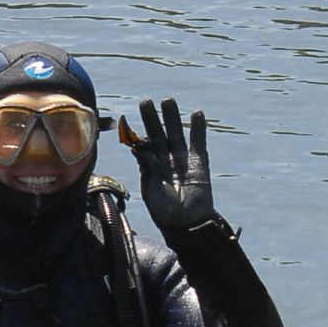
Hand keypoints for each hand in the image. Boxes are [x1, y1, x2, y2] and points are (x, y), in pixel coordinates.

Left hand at [122, 97, 214, 232]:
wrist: (188, 225)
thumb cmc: (166, 213)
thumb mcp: (152, 191)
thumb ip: (147, 170)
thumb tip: (138, 149)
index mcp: (151, 168)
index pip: (144, 147)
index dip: (137, 136)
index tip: (128, 124)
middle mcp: (166, 160)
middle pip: (158, 134)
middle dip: (152, 118)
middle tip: (145, 101)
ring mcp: (183, 159)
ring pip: (176, 134)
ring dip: (172, 117)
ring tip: (168, 101)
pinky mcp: (199, 163)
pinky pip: (198, 143)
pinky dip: (199, 129)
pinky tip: (197, 114)